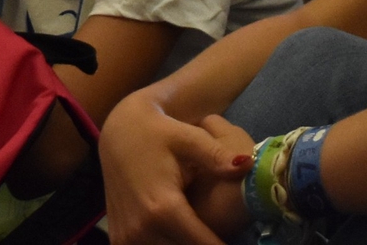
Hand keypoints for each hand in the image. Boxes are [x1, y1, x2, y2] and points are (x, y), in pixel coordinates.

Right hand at [99, 93, 255, 244]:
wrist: (118, 133)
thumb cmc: (156, 132)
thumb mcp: (187, 138)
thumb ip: (216, 155)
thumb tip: (248, 164)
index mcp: (162, 208)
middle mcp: (142, 229)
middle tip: (219, 233)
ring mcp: (126, 237)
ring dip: (184, 244)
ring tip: (201, 232)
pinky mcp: (119, 239)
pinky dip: (166, 244)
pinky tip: (177, 234)